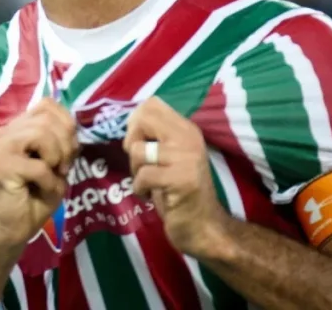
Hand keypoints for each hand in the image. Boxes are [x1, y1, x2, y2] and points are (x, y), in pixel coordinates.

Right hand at [0, 99, 78, 250]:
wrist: (11, 229)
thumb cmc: (33, 198)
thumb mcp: (55, 164)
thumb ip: (61, 142)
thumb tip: (75, 125)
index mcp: (16, 128)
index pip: (46, 105)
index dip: (66, 123)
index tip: (69, 151)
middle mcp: (5, 132)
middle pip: (47, 118)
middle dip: (66, 143)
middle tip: (64, 168)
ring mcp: (0, 147)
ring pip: (42, 134)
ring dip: (58, 157)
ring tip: (55, 175)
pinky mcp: (1, 167)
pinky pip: (39, 166)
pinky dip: (50, 181)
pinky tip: (44, 191)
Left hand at [123, 97, 231, 258]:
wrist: (204, 227)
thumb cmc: (180, 192)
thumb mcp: (169, 156)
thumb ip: (155, 136)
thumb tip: (128, 121)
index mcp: (186, 129)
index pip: (152, 104)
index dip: (135, 122)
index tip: (139, 143)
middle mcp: (189, 138)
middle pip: (142, 119)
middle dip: (131, 142)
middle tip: (142, 163)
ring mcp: (186, 158)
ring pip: (138, 151)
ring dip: (135, 171)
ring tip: (151, 183)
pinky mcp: (180, 180)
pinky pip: (142, 176)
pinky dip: (140, 189)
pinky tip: (152, 196)